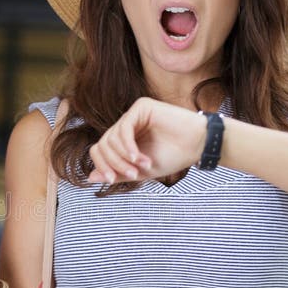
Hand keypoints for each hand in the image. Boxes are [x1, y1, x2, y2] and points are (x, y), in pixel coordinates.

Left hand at [87, 97, 206, 183]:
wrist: (197, 146)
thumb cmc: (173, 157)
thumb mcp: (141, 171)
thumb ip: (117, 173)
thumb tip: (90, 177)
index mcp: (124, 139)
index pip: (100, 150)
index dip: (101, 166)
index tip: (110, 180)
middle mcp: (126, 125)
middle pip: (102, 144)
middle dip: (114, 163)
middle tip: (132, 174)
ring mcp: (133, 114)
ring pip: (111, 138)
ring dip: (124, 157)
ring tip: (143, 165)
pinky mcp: (141, 107)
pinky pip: (124, 128)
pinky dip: (127, 145)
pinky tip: (138, 156)